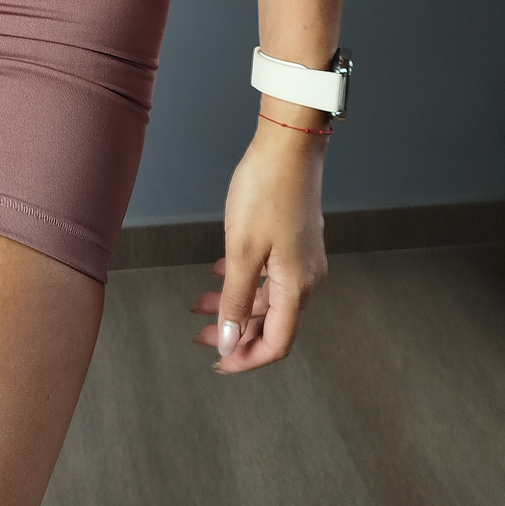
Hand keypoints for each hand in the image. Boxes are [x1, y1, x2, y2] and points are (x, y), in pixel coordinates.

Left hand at [191, 117, 327, 372]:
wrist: (290, 145)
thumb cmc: (266, 191)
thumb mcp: (242, 250)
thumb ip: (235, 299)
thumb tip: (230, 341)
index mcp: (296, 287)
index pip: (276, 343)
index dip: (246, 358)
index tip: (217, 361)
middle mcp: (305, 278)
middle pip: (271, 323)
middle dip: (234, 332)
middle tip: (199, 334)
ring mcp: (302, 258)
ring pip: (267, 297)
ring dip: (235, 303)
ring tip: (199, 302)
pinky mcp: (294, 239)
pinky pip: (269, 274)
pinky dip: (244, 280)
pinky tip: (219, 272)